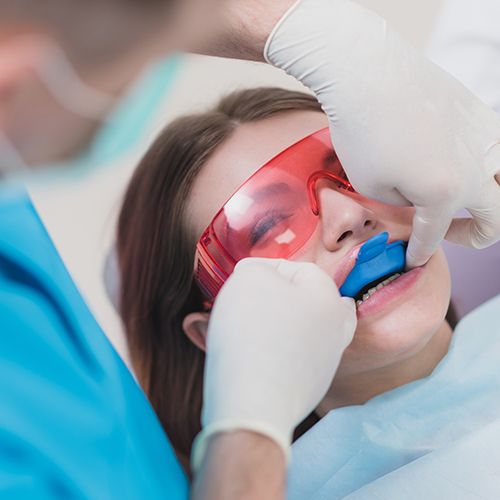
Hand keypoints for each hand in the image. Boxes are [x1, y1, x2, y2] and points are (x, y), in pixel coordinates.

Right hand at [191, 258, 355, 469]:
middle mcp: (336, 330)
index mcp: (329, 298)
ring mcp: (324, 362)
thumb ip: (256, 268)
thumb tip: (257, 276)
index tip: (239, 279)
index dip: (265, 268)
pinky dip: (271, 352)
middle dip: (274, 298)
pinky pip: (288, 359)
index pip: (298, 269)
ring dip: (271, 325)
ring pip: (298, 331)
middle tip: (247, 302)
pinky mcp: (308, 388)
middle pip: (305, 302)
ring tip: (240, 327)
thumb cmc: (253, 333)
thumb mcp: (249, 279)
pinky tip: (248, 354)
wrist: (253, 404)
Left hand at [265, 0, 499, 267]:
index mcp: (446, 193)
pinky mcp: (482, 113)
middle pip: (496, 220)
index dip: (419, 252)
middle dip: (473, 236)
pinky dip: (487, 164)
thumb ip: (404, 207)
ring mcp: (485, 138)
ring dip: (492, 200)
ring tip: (464, 199)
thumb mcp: (373, 187)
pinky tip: (462, 161)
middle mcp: (477, 168)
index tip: (411, 259)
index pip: (434, 236)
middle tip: (446, 232)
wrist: (367, 74)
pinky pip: (498, 148)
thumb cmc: (362, 131)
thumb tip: (418, 206)